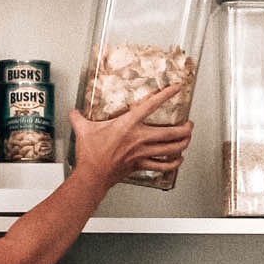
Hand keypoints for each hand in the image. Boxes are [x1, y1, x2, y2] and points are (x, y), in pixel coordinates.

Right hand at [69, 86, 193, 192]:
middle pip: (171, 132)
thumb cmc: (91, 154)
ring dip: (183, 143)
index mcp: (128, 124)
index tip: (177, 88)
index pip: (151, 106)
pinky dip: (174, 163)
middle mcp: (139, 138)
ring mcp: (143, 153)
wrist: (92, 175)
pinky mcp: (141, 165)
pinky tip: (178, 160)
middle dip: (185, 128)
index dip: (166, 95)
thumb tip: (74, 112)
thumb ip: (79, 118)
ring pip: (171, 148)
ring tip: (188, 139)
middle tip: (189, 124)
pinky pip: (163, 165)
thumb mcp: (83, 130)